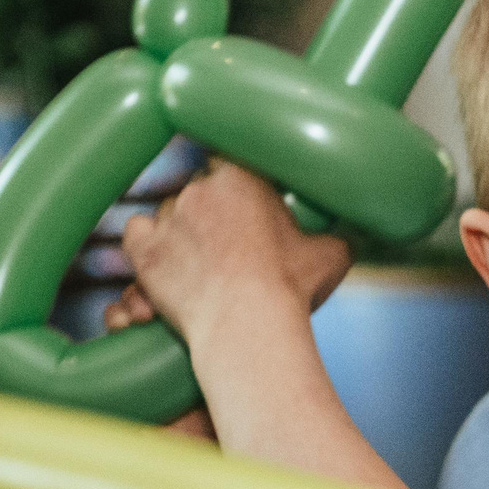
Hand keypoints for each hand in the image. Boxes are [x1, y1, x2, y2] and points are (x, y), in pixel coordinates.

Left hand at [118, 161, 351, 343]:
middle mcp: (201, 189)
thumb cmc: (290, 289)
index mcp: (244, 179)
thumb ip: (336, 237)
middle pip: (198, 188)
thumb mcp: (331, 256)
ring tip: (202, 264)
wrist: (248, 326)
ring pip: (169, 212)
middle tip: (228, 242)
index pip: (227, 161)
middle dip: (210, 211)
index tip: (240, 202)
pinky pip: (136, 232)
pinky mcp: (144, 248)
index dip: (232, 183)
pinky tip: (166, 261)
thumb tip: (351, 235)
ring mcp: (168, 216)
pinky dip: (147, 244)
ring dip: (181, 231)